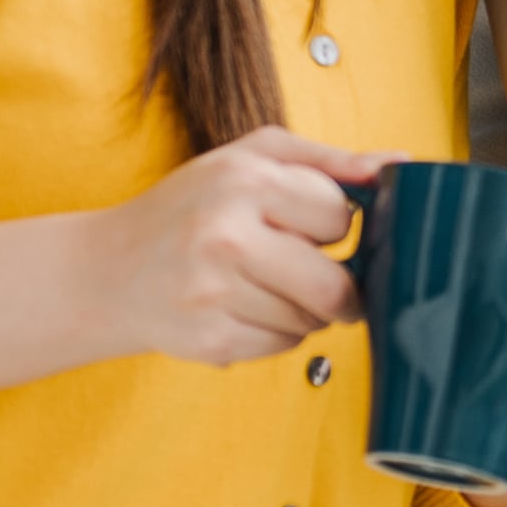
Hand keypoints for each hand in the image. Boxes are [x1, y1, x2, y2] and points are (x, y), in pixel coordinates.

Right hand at [89, 129, 374, 366]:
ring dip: (301, 310)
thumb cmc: (190, 207)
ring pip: (310, 321)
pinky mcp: (209, 340)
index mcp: (244, 180)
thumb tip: (402, 166)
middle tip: (314, 277)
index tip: (306, 226)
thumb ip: (329, 161)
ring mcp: (214, 293)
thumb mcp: (251, 159)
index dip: (330, 225)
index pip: (339, 217)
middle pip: (334, 286)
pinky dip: (274, 334)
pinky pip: (282, 347)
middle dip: (337, 289)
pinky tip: (238, 310)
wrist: (105, 270)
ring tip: (258, 286)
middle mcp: (226, 235)